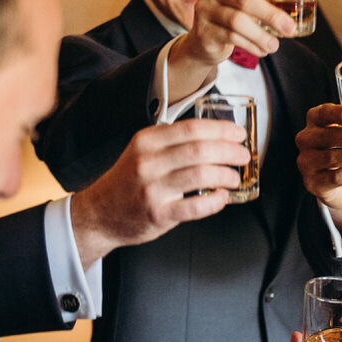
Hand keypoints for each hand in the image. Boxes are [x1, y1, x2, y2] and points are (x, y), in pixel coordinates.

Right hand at [69, 119, 250, 264]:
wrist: (100, 213)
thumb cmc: (127, 182)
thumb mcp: (142, 152)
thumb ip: (171, 143)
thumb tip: (214, 138)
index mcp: (147, 141)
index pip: (192, 128)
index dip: (221, 130)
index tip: (237, 134)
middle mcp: (148, 162)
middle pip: (200, 150)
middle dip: (229, 151)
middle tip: (242, 156)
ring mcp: (152, 188)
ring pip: (201, 175)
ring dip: (226, 175)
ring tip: (234, 177)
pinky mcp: (158, 213)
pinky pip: (195, 206)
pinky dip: (215, 201)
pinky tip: (222, 197)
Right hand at [166, 0, 292, 98]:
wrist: (206, 40)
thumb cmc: (237, 14)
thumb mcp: (257, 0)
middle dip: (271, 15)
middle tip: (290, 29)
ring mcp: (205, 9)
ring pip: (237, 21)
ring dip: (261, 35)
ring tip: (275, 46)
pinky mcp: (203, 30)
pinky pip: (230, 37)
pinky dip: (250, 45)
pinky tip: (261, 50)